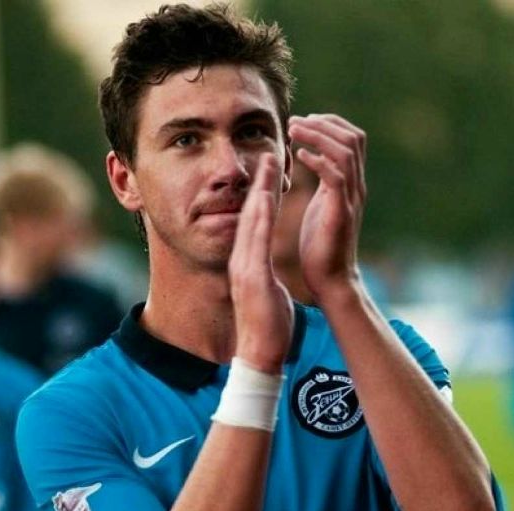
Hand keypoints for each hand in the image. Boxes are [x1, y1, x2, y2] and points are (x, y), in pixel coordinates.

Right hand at [229, 153, 293, 373]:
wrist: (259, 354)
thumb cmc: (267, 325)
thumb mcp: (265, 291)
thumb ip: (263, 273)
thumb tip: (266, 266)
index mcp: (248, 263)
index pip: (255, 223)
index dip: (261, 195)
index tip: (270, 172)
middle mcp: (242, 260)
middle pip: (251, 215)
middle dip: (259, 184)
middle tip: (267, 154)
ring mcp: (244, 268)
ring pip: (251, 222)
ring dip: (258, 191)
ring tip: (266, 163)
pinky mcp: (252, 278)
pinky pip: (256, 242)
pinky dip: (260, 217)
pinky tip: (265, 198)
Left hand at [288, 114, 366, 301]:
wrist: (330, 279)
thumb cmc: (320, 245)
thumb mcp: (322, 204)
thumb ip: (323, 180)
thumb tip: (313, 158)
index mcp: (351, 184)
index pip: (352, 139)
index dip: (330, 123)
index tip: (305, 121)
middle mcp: (356, 187)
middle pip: (353, 138)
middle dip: (324, 123)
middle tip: (296, 122)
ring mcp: (351, 199)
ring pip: (345, 152)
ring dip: (317, 136)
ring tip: (293, 131)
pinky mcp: (340, 213)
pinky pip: (335, 177)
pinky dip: (317, 161)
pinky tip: (299, 155)